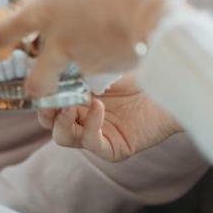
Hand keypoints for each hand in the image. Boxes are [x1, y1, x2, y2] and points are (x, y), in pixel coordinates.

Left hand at [0, 0, 181, 96]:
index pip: (1, 34)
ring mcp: (79, 61)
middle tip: (38, 83)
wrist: (153, 14)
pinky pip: (98, 74)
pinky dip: (105, 67)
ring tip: (86, 68)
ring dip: (70, 82)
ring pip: (65, 81)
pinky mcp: (104, 72)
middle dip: (35, 87)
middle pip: (34, 81)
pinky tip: (121, 51)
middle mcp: (56, 41)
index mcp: (45, 12)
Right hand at [39, 76, 181, 161]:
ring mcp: (95, 135)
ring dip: (62, 122)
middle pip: (48, 122)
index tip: (40, 81)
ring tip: (69, 106)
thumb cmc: (139, 71)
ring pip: (63, 137)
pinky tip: (97, 107)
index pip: (46, 102)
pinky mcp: (112, 148)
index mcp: (75, 98)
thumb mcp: (98, 65)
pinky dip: (90, 126)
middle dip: (46, 110)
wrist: (172, 84)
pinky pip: (91, 143)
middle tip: (50, 97)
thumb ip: (74, 70)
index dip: (40, 95)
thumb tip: (45, 64)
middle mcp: (81, 118)